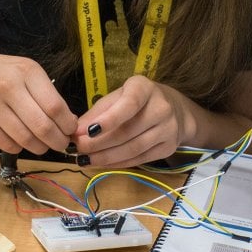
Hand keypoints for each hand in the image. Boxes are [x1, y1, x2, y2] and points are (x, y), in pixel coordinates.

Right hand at [0, 47, 77, 155]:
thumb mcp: (19, 69)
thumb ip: (43, 91)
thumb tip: (69, 119)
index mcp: (26, 70)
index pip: (55, 106)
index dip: (67, 125)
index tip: (70, 131)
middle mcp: (8, 85)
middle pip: (43, 126)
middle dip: (57, 141)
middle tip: (60, 145)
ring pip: (25, 138)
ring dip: (39, 148)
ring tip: (41, 146)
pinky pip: (6, 144)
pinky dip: (18, 147)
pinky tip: (18, 141)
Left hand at [71, 75, 194, 167]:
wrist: (174, 110)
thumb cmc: (136, 100)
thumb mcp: (117, 97)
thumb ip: (97, 113)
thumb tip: (76, 131)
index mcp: (145, 88)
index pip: (129, 104)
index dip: (108, 119)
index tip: (87, 131)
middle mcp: (161, 108)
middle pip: (127, 131)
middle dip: (99, 143)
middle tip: (78, 149)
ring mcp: (168, 129)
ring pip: (133, 149)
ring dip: (106, 157)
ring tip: (85, 159)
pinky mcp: (168, 148)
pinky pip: (139, 159)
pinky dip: (117, 163)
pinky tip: (102, 163)